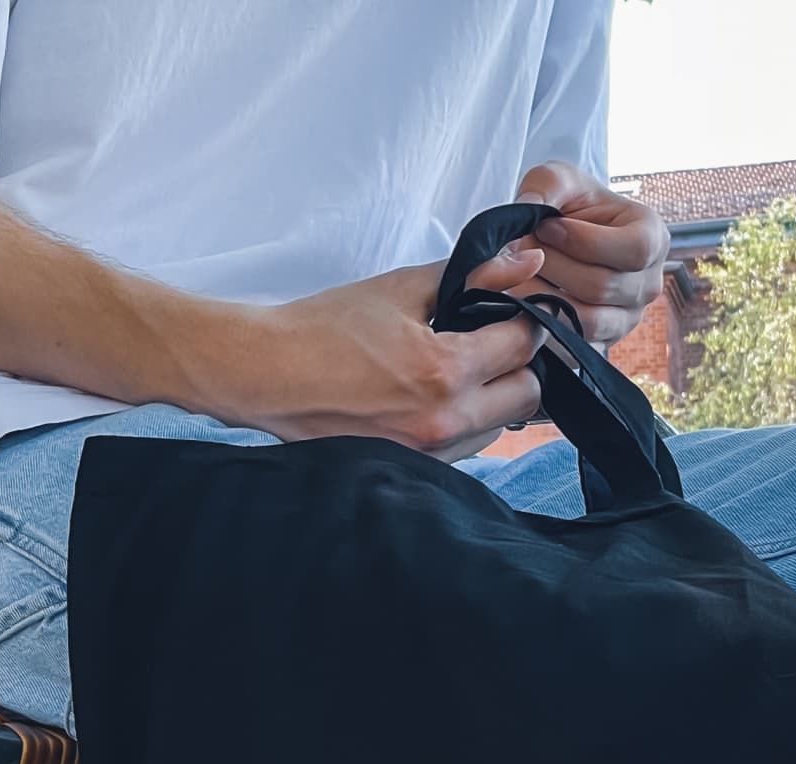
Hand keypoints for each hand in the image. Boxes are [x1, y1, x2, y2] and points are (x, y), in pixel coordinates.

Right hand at [198, 246, 546, 459]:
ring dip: (493, 396)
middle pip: (527, 395)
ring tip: (457, 370)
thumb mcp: (402, 289)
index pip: (524, 344)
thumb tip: (528, 262)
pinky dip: (465, 420)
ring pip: (500, 426)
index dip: (524, 319)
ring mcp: (429, 452)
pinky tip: (434, 397)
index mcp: (445, 370)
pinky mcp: (413, 468)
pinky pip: (466, 447)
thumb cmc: (324, 328)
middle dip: (517, 364)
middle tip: (490, 341)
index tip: (507, 310)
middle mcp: (444, 420)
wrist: (267, 375)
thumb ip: (473, 274)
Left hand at [514, 161, 668, 346]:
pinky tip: (523, 298)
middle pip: (603, 286)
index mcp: (653, 238)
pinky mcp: (600, 345)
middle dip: (554, 266)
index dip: (584, 241)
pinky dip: (541, 323)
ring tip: (520, 272)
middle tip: (523, 249)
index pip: (634, 249)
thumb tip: (528, 212)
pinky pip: (571, 344)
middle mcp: (648, 284)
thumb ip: (546, 185)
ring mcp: (626, 320)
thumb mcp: (557, 179)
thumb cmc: (566, 205)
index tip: (547, 226)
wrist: (558, 238)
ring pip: (586, 319)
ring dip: (543, 295)